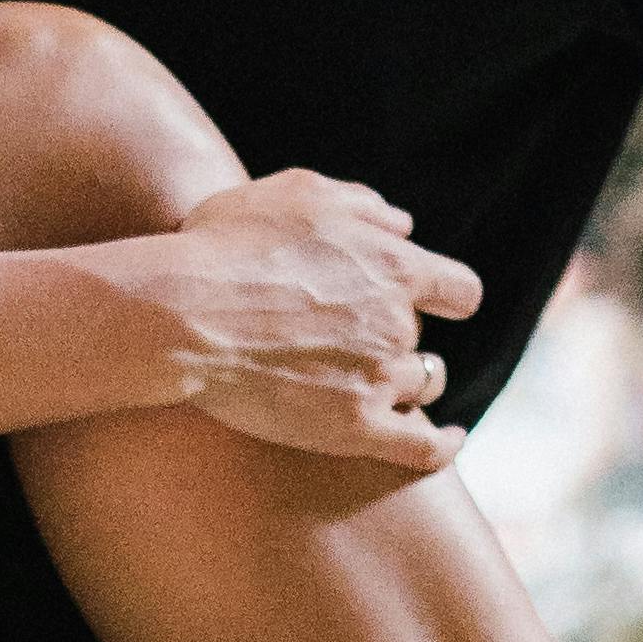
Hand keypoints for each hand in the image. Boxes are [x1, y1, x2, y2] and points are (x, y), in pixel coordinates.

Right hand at [154, 171, 482, 464]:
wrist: (183, 315)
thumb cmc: (226, 247)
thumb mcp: (298, 194)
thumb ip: (362, 205)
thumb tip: (403, 225)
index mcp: (394, 266)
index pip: (459, 289)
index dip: (446, 297)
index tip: (436, 304)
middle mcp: (396, 324)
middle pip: (422, 338)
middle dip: (392, 337)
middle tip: (342, 338)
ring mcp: (378, 379)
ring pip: (422, 384)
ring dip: (403, 381)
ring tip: (365, 381)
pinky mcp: (355, 429)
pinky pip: (424, 446)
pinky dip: (443, 444)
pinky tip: (448, 439)